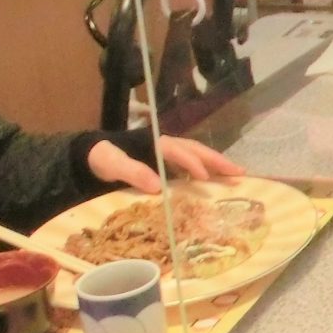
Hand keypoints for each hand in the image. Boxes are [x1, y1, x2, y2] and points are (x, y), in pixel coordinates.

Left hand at [88, 135, 241, 193]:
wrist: (92, 156)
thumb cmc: (103, 158)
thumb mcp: (112, 164)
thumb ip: (133, 172)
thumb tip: (157, 188)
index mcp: (155, 144)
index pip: (179, 152)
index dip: (192, 163)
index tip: (205, 178)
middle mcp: (166, 146)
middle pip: (196, 150)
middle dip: (218, 161)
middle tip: (239, 173)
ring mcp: (168, 155)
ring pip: (197, 155)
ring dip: (216, 165)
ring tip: (236, 175)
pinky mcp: (166, 164)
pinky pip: (190, 165)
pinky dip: (205, 171)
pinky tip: (214, 183)